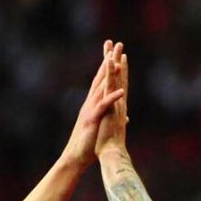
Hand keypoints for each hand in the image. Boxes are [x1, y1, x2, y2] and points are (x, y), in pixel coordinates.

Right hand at [60, 40, 126, 167]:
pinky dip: (112, 99)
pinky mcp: (92, 120)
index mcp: (94, 103)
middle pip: (100, 77)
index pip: (102, 80)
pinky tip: (121, 91)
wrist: (77, 157)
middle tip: (114, 42)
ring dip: (109, 75)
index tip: (114, 50)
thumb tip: (123, 115)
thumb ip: (109, 118)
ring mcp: (91, 109)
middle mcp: (91, 102)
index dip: (108, 65)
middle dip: (107, 60)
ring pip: (101, 88)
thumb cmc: (89, 144)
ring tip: (117, 60)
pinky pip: (103, 107)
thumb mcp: (101, 128)